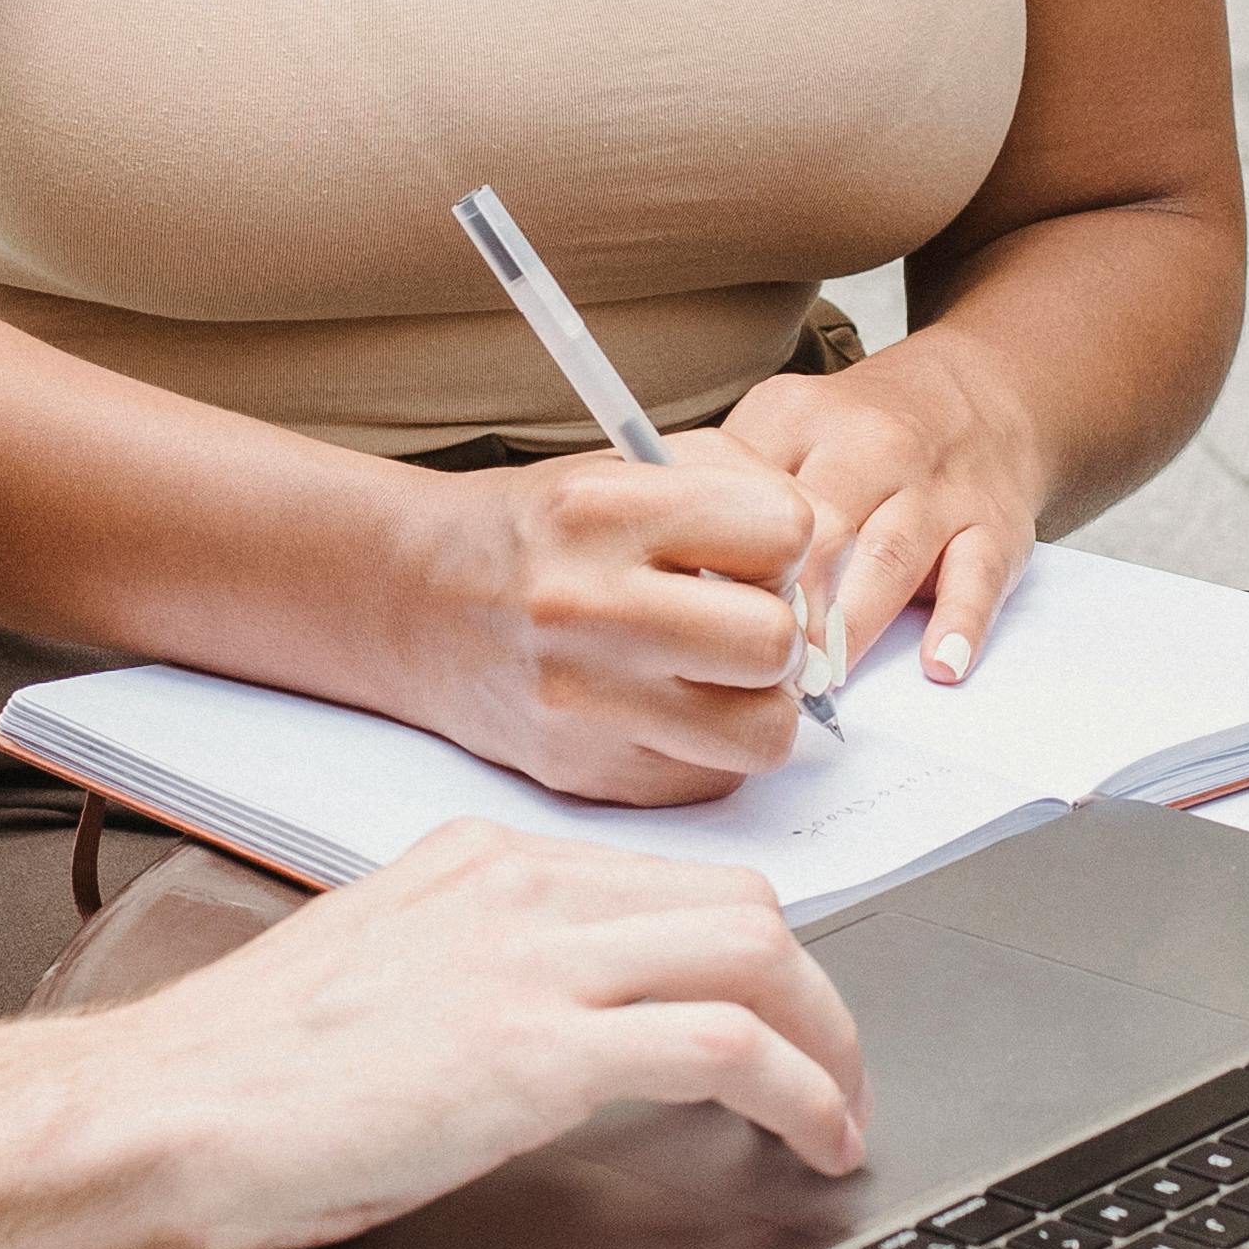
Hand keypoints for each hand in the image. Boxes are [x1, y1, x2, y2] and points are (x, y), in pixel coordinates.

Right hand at [99, 822, 871, 1248]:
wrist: (150, 1107)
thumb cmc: (235, 1072)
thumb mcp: (376, 974)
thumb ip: (470, 967)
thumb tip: (544, 1019)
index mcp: (478, 862)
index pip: (671, 882)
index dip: (754, 958)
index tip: (781, 1020)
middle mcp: (517, 887)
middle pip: (742, 908)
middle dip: (815, 996)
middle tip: (835, 1076)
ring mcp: (530, 960)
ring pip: (760, 958)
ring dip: (830, 1045)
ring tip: (840, 1121)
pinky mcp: (534, 1050)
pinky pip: (727, 1047)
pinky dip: (801, 1094)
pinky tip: (813, 1144)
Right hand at [408, 448, 811, 805]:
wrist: (415, 601)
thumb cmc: (540, 532)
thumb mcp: (629, 467)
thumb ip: (742, 488)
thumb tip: (833, 568)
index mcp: (602, 510)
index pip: (784, 530)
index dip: (784, 542)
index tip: (751, 552)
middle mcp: (586, 608)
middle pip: (775, 643)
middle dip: (777, 632)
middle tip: (741, 622)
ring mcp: (582, 704)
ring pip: (762, 734)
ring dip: (758, 705)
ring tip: (716, 675)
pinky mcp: (584, 774)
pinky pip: (713, 781)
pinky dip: (709, 750)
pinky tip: (667, 709)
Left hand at [715, 348, 1048, 686]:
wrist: (981, 388)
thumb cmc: (862, 430)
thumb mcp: (784, 422)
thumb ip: (726, 486)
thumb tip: (665, 575)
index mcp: (801, 418)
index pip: (749, 495)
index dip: (722, 568)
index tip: (697, 627)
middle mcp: (872, 447)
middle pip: (818, 531)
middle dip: (785, 609)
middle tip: (753, 676)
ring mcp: (937, 489)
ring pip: (888, 558)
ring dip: (852, 627)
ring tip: (820, 686)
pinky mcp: (994, 526)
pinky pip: (978, 577)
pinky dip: (960, 623)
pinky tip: (938, 664)